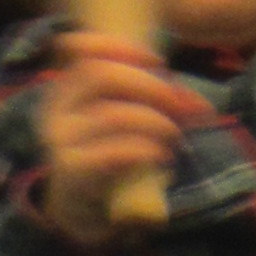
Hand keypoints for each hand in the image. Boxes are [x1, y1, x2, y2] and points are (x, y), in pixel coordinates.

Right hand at [36, 35, 208, 249]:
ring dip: (155, 121)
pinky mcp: (73, 171)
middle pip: (101, 75)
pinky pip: (114, 151)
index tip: (158, 60)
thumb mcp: (117, 119)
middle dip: (149, 84)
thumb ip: (148, 101)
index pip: (84, 51)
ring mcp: (61, 141)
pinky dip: (146, 149)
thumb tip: (199, 105)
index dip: (121, 47)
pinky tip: (162, 155)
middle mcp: (56, 110)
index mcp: (65, 89)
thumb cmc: (105, 153)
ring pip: (114, 114)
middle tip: (179, 103)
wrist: (79, 208)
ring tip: (174, 134)